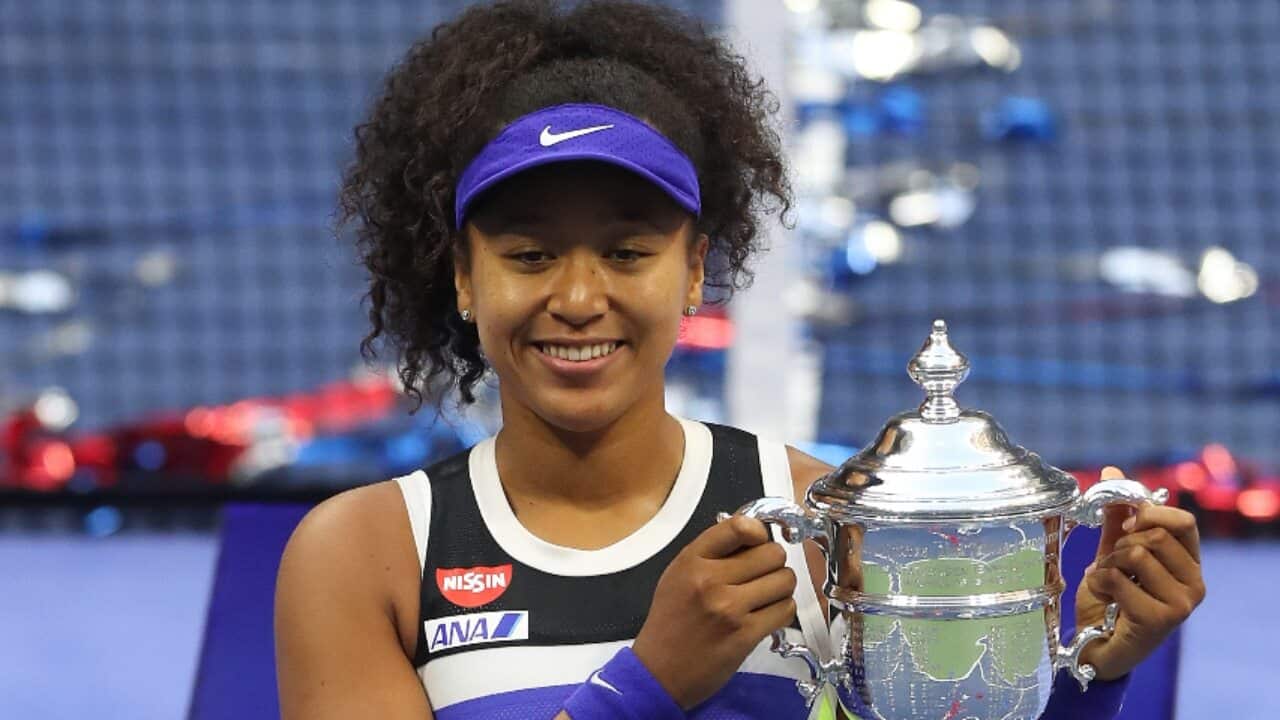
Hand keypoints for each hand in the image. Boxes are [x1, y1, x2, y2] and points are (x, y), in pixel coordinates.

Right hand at [631, 514, 796, 708]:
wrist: (658, 671)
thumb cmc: (670, 621)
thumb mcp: (678, 574)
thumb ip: (712, 552)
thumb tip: (753, 533)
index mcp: (692, 560)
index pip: (740, 526)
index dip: (759, 532)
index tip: (758, 543)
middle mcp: (711, 580)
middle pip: (772, 553)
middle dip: (773, 562)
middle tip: (763, 574)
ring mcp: (730, 609)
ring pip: (784, 580)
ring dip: (781, 587)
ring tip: (766, 595)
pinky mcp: (745, 635)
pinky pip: (785, 610)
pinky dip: (782, 610)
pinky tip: (767, 614)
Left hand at [1075, 466, 1206, 679]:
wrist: (1096, 644)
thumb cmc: (1110, 599)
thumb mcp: (1113, 551)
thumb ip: (1117, 516)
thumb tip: (1112, 472)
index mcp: (1189, 563)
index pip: (1184, 521)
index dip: (1150, 513)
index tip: (1127, 523)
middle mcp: (1195, 583)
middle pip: (1155, 535)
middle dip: (1121, 543)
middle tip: (1111, 564)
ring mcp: (1182, 604)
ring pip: (1135, 553)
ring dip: (1106, 564)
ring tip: (1106, 582)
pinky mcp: (1160, 619)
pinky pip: (1118, 578)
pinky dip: (1099, 583)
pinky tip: (1103, 598)